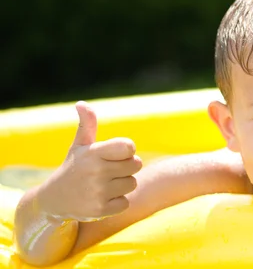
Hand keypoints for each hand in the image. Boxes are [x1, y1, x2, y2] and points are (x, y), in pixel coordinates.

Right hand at [39, 101, 141, 221]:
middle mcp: (96, 172)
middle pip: (136, 165)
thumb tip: (82, 103)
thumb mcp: (79, 146)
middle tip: (111, 170)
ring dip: (123, 184)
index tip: (117, 153)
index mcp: (93, 153)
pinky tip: (103, 198)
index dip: (128, 150)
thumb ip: (87, 124)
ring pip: (132, 184)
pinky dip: (118, 202)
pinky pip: (126, 202)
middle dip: (127, 167)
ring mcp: (99, 192)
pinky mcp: (101, 210)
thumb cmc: (73, 168)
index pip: (129, 147)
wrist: (54, 200)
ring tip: (105, 184)